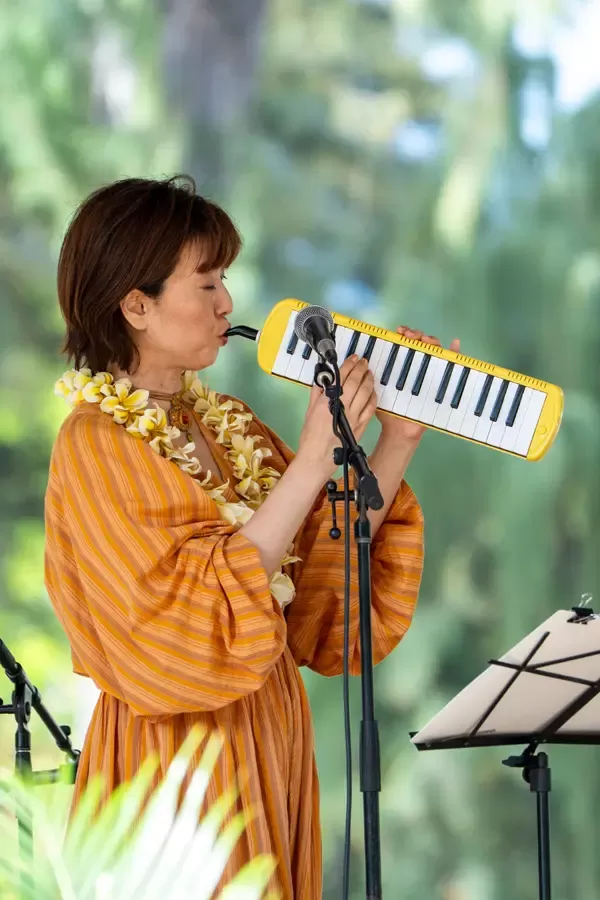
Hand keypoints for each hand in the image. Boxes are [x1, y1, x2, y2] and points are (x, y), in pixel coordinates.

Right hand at [297, 354, 377, 478]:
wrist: (318, 458)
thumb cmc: (311, 438)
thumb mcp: (309, 411)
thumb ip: (317, 394)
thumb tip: (322, 382)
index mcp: (327, 401)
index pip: (341, 377)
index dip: (349, 365)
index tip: (354, 358)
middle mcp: (342, 407)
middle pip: (356, 382)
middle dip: (361, 369)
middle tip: (363, 362)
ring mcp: (354, 417)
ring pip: (366, 392)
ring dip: (369, 380)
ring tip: (369, 373)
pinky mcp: (361, 426)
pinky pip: (371, 407)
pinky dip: (373, 397)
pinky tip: (372, 392)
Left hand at [376, 326, 460, 442]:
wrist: (399, 428)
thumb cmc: (389, 409)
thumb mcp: (378, 387)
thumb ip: (373, 375)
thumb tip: (364, 360)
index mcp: (401, 364)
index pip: (405, 341)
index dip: (403, 333)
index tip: (398, 332)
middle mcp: (416, 365)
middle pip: (421, 342)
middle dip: (416, 334)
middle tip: (409, 336)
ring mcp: (429, 372)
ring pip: (434, 350)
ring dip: (431, 340)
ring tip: (425, 340)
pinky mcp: (440, 381)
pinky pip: (451, 366)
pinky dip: (455, 353)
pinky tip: (455, 345)